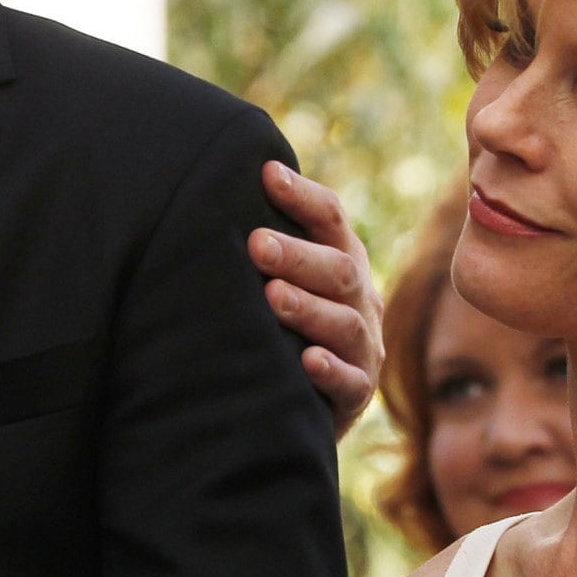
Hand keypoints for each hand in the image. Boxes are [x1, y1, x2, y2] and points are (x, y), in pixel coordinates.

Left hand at [257, 162, 382, 437]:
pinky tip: (307, 360)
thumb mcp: (278, 278)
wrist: (296, 403)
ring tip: (273, 296)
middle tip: (256, 244)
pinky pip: (350, 382)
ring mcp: (362, 347)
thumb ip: (262, 243)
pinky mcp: (356, 394)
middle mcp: (360, 299)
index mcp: (341, 261)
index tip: (266, 174)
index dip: (302, 197)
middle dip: (297, 256)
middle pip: (338, 269)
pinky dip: (330, 370)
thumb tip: (213, 182)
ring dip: (309, 308)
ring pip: (344, 323)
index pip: (331, 219)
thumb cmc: (279, 325)